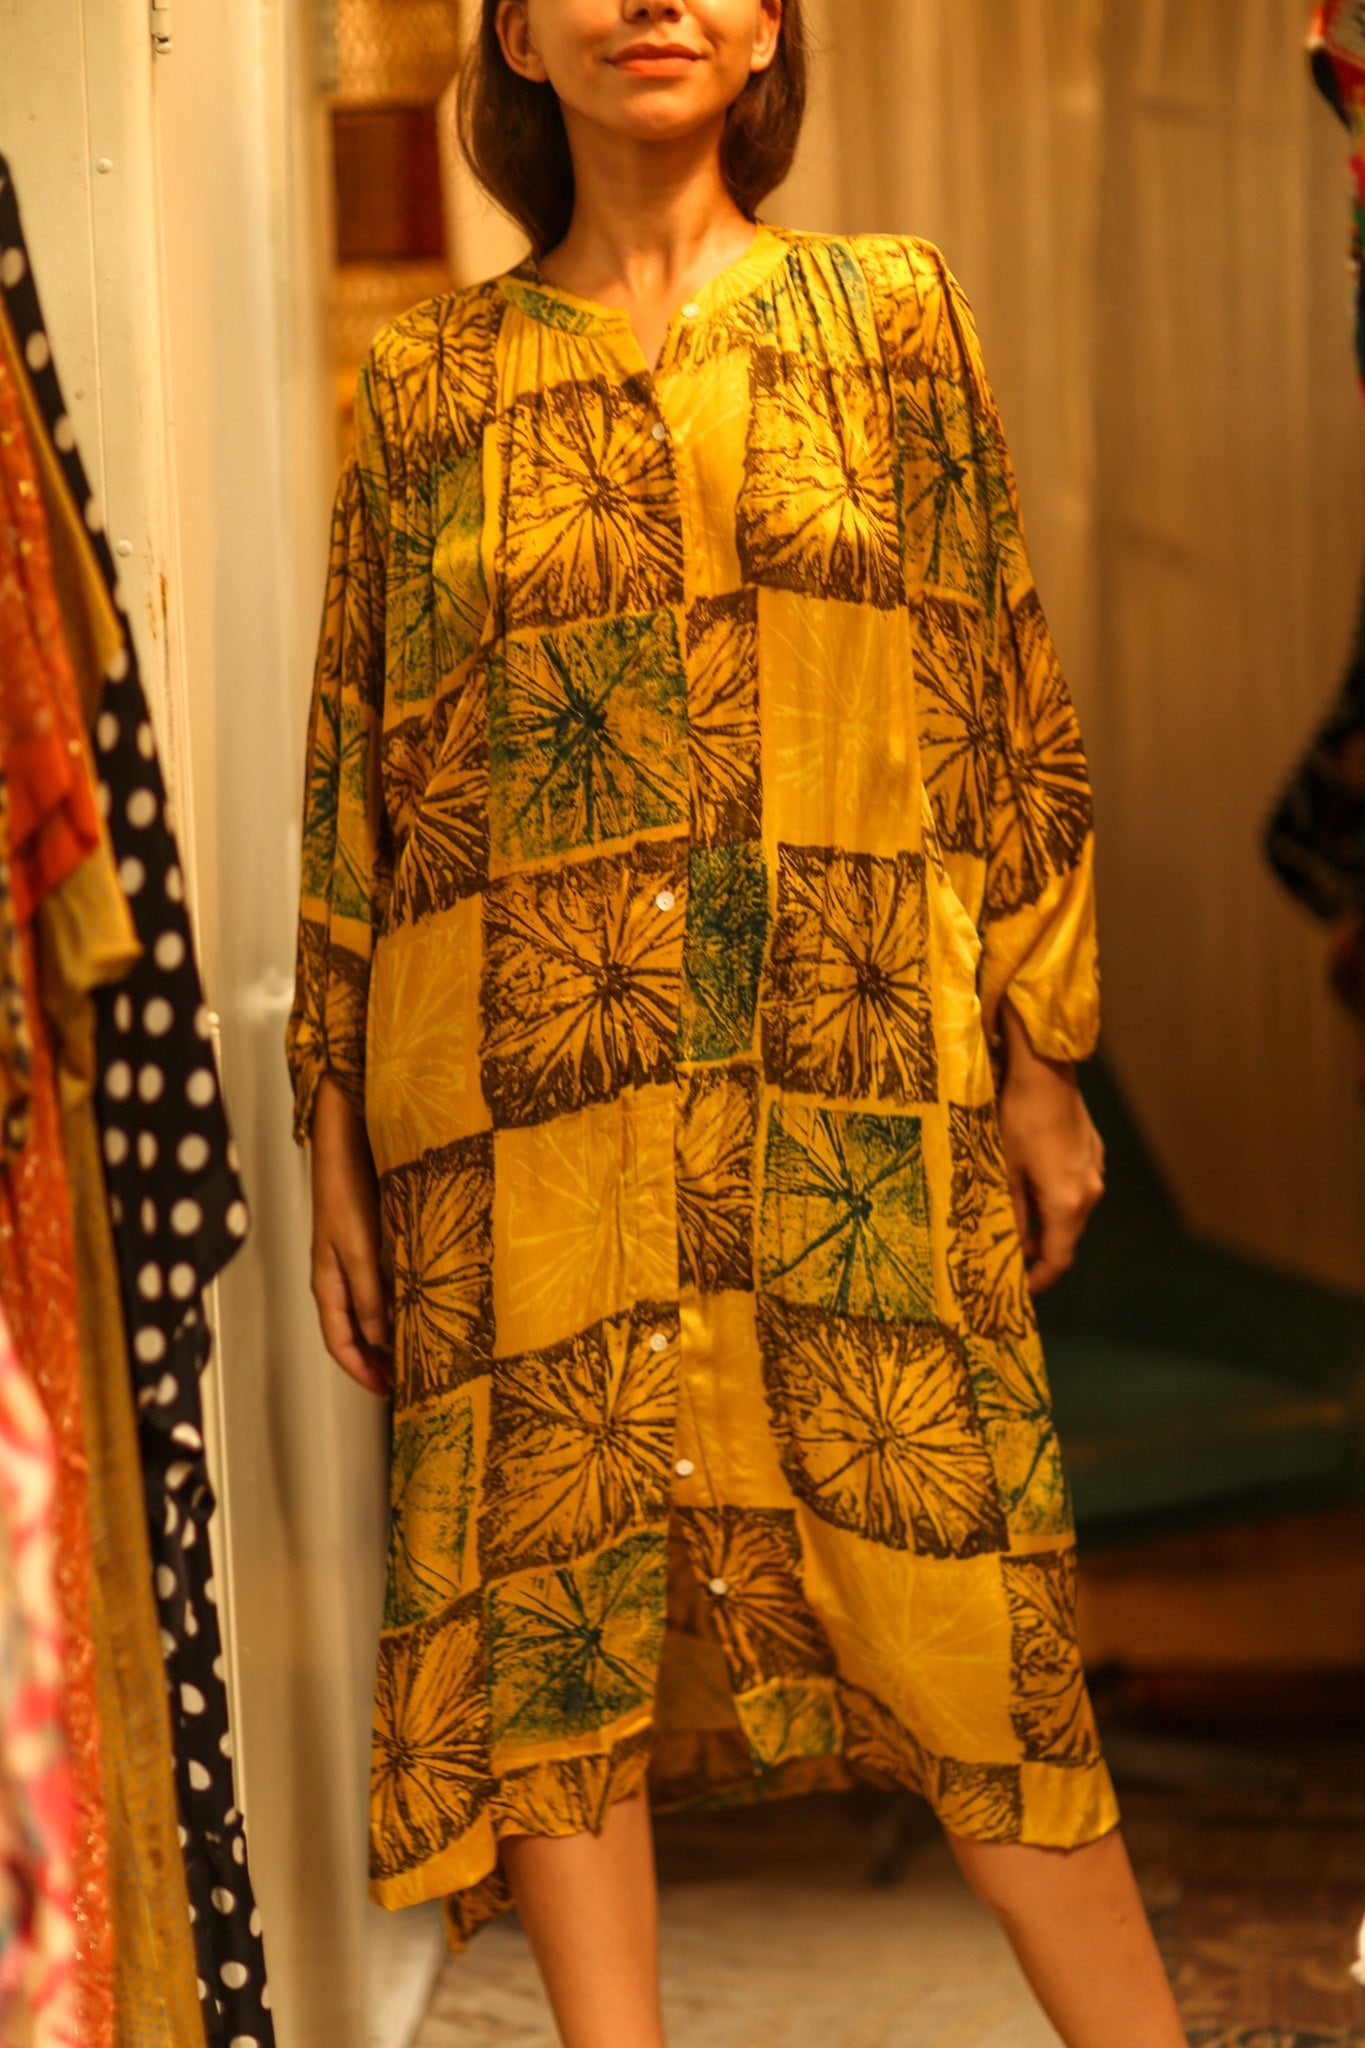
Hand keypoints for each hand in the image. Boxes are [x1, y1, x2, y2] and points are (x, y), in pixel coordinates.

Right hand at [309, 1072, 392, 1395]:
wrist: (348, 1139)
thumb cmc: (347, 1191)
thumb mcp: (359, 1249)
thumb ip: (368, 1296)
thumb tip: (378, 1343)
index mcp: (328, 1283)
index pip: (340, 1342)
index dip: (361, 1371)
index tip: (389, 1393)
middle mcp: (340, 1275)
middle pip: (354, 1330)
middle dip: (378, 1358)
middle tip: (411, 1380)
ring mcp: (355, 1258)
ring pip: (371, 1308)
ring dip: (391, 1331)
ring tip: (420, 1349)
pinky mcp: (372, 1239)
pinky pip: (383, 1283)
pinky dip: (399, 1302)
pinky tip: (422, 1302)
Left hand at [996, 1000, 1104, 1294]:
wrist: (1046, 1072)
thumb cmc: (1019, 1119)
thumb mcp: (1004, 1169)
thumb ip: (1008, 1210)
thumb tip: (1007, 1242)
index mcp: (1068, 1203)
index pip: (1059, 1257)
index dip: (1041, 1278)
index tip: (1022, 1290)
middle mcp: (1089, 1191)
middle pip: (1066, 1236)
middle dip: (1039, 1250)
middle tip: (1010, 1257)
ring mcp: (1094, 1170)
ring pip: (1071, 1211)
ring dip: (1045, 1222)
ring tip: (1014, 1221)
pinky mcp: (1092, 1151)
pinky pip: (1075, 1187)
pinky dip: (1055, 1198)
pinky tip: (1030, 1187)